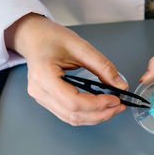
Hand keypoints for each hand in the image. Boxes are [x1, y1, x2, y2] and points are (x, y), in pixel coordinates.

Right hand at [4, 13, 127, 125]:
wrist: (33, 36)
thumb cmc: (50, 37)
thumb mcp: (81, 46)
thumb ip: (102, 66)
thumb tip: (120, 85)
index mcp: (45, 76)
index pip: (74, 102)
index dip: (97, 104)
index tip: (115, 99)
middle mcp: (40, 91)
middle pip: (73, 114)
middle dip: (100, 114)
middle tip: (118, 106)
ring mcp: (41, 97)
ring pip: (71, 118)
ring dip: (94, 117)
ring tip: (112, 108)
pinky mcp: (46, 99)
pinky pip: (68, 114)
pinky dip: (86, 114)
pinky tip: (99, 107)